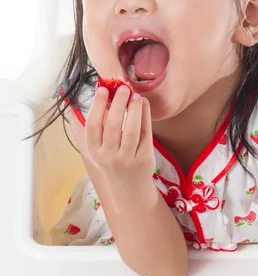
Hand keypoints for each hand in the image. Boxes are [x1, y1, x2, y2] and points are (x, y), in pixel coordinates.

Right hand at [85, 83, 155, 200]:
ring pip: (131, 130)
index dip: (96, 106)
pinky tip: (144, 104)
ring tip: (135, 95)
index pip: (93, 126)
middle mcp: (109, 156)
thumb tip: (107, 94)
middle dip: (118, 104)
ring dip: (134, 109)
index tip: (102, 89)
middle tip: (123, 88)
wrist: (129, 187)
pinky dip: (145, 116)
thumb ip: (102, 125)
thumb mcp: (101, 148)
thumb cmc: (113, 160)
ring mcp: (127, 159)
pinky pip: (146, 134)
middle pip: (113, 126)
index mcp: (94, 151)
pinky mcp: (144, 159)